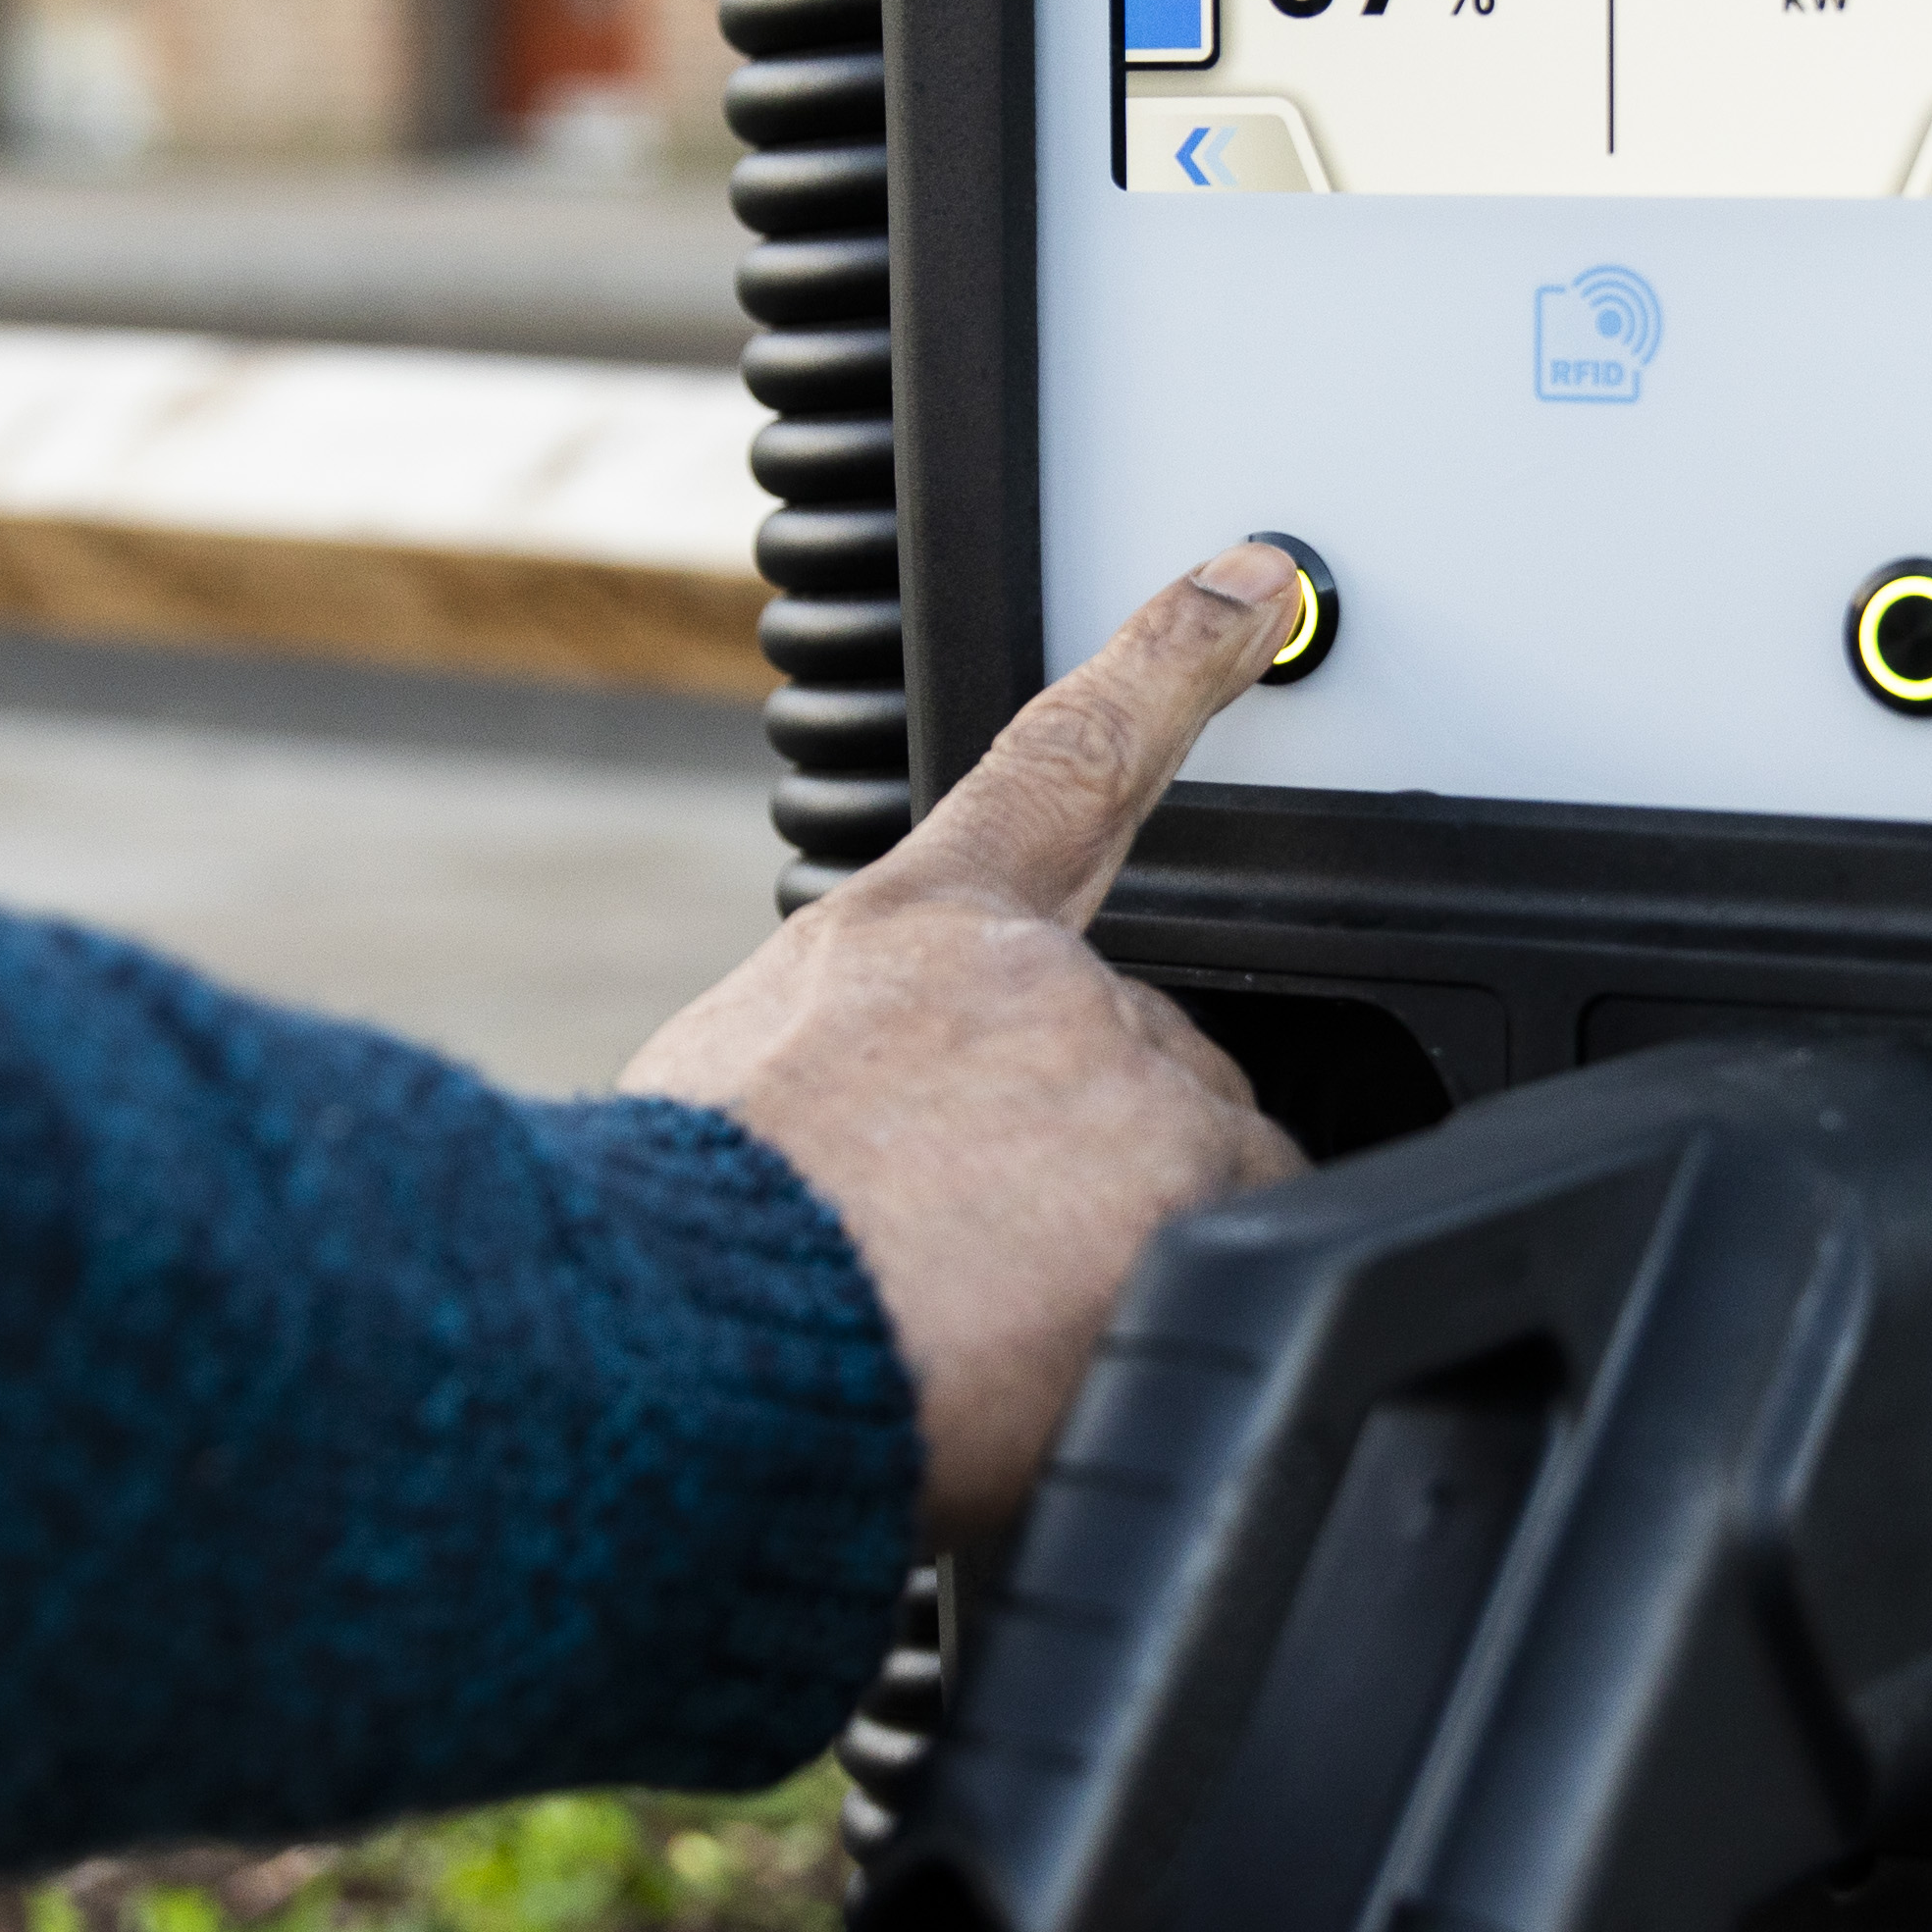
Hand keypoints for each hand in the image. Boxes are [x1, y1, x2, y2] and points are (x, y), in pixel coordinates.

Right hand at [630, 546, 1315, 1543]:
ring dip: (1107, 1254)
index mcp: (907, 937)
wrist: (682, 1337)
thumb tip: (869, 1137)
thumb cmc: (691, 1252)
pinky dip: (1167, 1303)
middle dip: (1073, 1174)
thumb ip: (850, 1078)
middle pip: (1132, 1068)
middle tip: (960, 1267)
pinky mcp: (1191, 1173)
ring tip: (975, 1323)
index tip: (1249, 584)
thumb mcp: (727, 1111)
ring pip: (1186, 1171)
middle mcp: (1034, 978)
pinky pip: (1246, 1248)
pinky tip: (1059, 1347)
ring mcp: (1124, 1069)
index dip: (1171, 663)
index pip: (1067, 766)